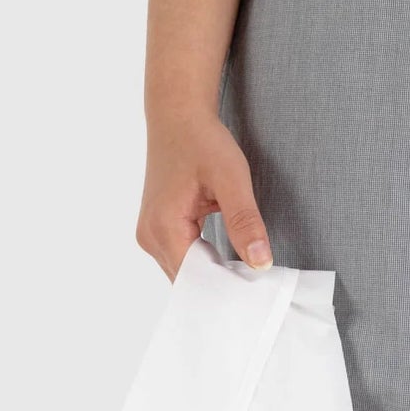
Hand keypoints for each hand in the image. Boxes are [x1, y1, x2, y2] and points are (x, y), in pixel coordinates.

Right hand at [136, 111, 271, 279]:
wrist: (177, 116)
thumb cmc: (202, 141)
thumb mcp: (231, 178)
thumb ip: (245, 222)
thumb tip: (260, 264)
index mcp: (164, 228)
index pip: (194, 282)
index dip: (224, 290)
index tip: (252, 295)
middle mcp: (149, 237)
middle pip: (187, 282)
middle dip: (218, 286)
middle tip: (253, 287)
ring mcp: (149, 235)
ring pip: (184, 274)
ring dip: (211, 276)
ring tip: (241, 274)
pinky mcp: (156, 231)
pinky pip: (181, 260)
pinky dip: (203, 263)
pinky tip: (225, 260)